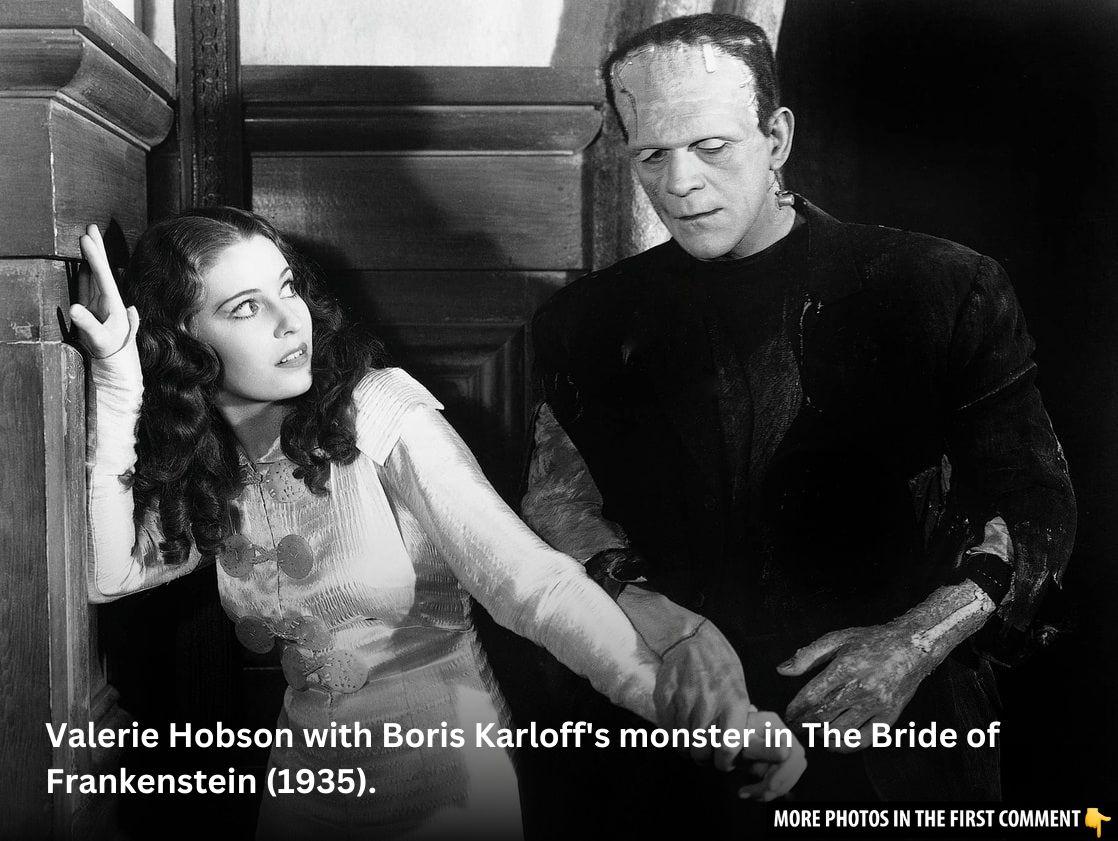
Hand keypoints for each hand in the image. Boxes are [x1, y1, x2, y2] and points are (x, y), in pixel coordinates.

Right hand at [69, 224, 137, 357]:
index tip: (87, 237)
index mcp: (114, 305)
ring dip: (90, 260)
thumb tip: (75, 308)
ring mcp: (100, 307)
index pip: (103, 276)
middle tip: (91, 226)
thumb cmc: (113, 355)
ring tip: (87, 240)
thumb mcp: (101, 341)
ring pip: (94, 277)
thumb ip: (89, 324)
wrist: (118, 370)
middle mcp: (109, 302)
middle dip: (96, 250)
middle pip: (102, 271)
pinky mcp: (93, 314)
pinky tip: (83, 267)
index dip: (95, 257)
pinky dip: (84, 277)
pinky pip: (87, 291)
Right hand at [654, 620, 805, 798]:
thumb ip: (737, 714)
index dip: (724, 763)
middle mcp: (708, 704)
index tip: (722, 762)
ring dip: (687, 747)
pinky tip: (679, 729)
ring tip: (691, 741)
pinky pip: (667, 730)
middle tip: (705, 752)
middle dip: (703, 757)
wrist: (690, 639)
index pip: (727, 748)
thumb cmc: (720, 662)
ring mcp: (684, 702)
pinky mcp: (665, 698)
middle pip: (701, 751)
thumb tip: (739, 740)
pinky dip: (673, 735)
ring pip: (682, 743)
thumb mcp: (738, 685)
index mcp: (733, 702)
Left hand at [777, 622, 939, 752]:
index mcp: (846, 667)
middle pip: (823, 716)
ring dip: (822, 735)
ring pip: (840, 731)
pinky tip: (834, 741)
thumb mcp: (837, 639)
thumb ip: (808, 655)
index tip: (788, 714)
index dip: (795, 709)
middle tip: (795, 727)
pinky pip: (863, 739)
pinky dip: (845, 745)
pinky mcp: (890, 716)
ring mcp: (877, 704)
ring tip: (813, 731)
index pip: (812, 696)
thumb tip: (782, 670)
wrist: (913, 646)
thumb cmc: (872, 641)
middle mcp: (862, 688)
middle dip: (804, 725)